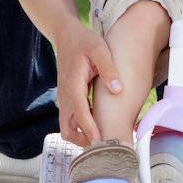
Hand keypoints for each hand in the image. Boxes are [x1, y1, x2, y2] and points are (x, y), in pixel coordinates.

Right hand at [54, 20, 122, 144]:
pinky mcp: (67, 100)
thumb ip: (108, 69)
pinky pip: (71, 120)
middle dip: (82, 140)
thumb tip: (118, 90)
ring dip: (81, 136)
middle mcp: (65, 96)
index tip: (100, 141)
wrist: (66, 36)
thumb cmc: (84, 42)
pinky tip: (98, 126)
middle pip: (67, 128)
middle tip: (103, 146)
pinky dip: (81, 128)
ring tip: (104, 140)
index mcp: (73, 85)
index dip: (89, 128)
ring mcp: (64, 99)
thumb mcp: (99, 50)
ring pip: (68, 127)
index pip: (79, 112)